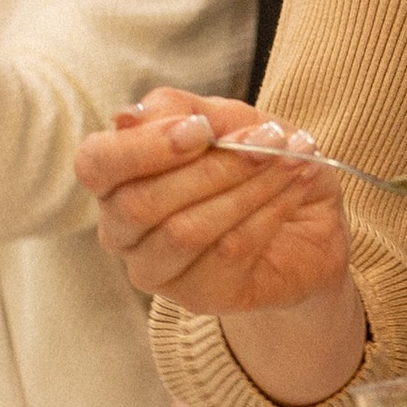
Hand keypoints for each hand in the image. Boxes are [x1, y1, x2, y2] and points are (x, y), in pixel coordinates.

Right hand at [77, 90, 356, 320]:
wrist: (309, 217)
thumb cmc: (252, 162)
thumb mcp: (224, 119)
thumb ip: (177, 110)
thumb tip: (128, 118)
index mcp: (115, 180)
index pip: (96, 165)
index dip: (142, 147)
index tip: (200, 129)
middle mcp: (123, 231)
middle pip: (141, 204)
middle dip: (212, 167)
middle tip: (268, 139)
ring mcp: (157, 271)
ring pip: (186, 231)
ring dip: (248, 187)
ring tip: (292, 157)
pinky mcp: (201, 296)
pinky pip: (229, 252)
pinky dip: (271, 209)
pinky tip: (298, 184)